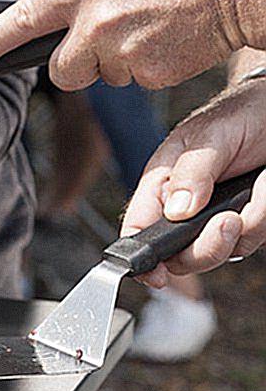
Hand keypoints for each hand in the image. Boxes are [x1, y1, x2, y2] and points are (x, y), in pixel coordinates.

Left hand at [0, 0, 265, 90]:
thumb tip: (56, 12)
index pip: (22, 18)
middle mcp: (96, 21)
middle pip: (62, 71)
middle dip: (77, 64)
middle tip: (109, 38)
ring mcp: (122, 50)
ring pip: (100, 77)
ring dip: (117, 62)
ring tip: (150, 27)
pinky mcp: (150, 74)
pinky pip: (132, 81)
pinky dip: (147, 67)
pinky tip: (167, 40)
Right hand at [121, 79, 265, 286]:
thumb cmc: (239, 115)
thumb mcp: (210, 136)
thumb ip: (191, 173)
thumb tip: (175, 211)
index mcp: (161, 184)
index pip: (138, 227)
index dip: (140, 257)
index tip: (155, 275)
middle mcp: (184, 208)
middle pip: (181, 255)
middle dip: (207, 247)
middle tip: (229, 220)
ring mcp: (216, 219)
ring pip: (223, 252)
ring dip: (248, 224)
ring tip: (257, 186)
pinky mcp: (247, 224)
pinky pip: (254, 240)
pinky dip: (265, 218)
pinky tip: (264, 189)